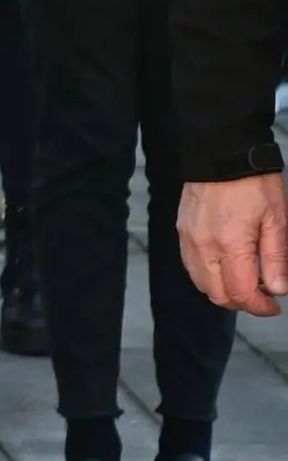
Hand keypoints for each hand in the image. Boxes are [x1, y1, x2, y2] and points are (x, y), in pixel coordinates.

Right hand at [179, 175, 287, 315]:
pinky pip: (192, 266)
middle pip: (217, 294)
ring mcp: (189, 239)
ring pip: (202, 284)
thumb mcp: (278, 219)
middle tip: (262, 297)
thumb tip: (277, 290)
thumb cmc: (253, 183)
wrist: (220, 152)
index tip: (274, 307)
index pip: (241, 293)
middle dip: (242, 304)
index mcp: (230, 244)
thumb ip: (277, 258)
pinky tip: (226, 267)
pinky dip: (209, 276)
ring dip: (224, 291)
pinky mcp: (182, 231)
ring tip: (245, 282)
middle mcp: (203, 246)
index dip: (259, 308)